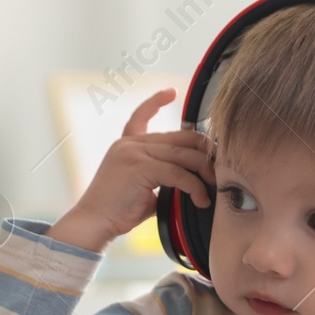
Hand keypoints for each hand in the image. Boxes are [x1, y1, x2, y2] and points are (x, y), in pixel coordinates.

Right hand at [46, 88, 215, 252]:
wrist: (95, 221)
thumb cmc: (119, 210)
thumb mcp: (144, 187)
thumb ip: (163, 176)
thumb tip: (192, 180)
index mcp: (128, 145)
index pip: (141, 116)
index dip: (155, 102)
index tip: (171, 92)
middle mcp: (130, 144)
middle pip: (180, 137)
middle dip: (205, 151)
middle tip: (220, 169)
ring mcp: (133, 152)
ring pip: (183, 154)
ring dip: (204, 171)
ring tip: (214, 188)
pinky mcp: (139, 167)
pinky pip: (178, 173)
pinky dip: (195, 187)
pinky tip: (201, 199)